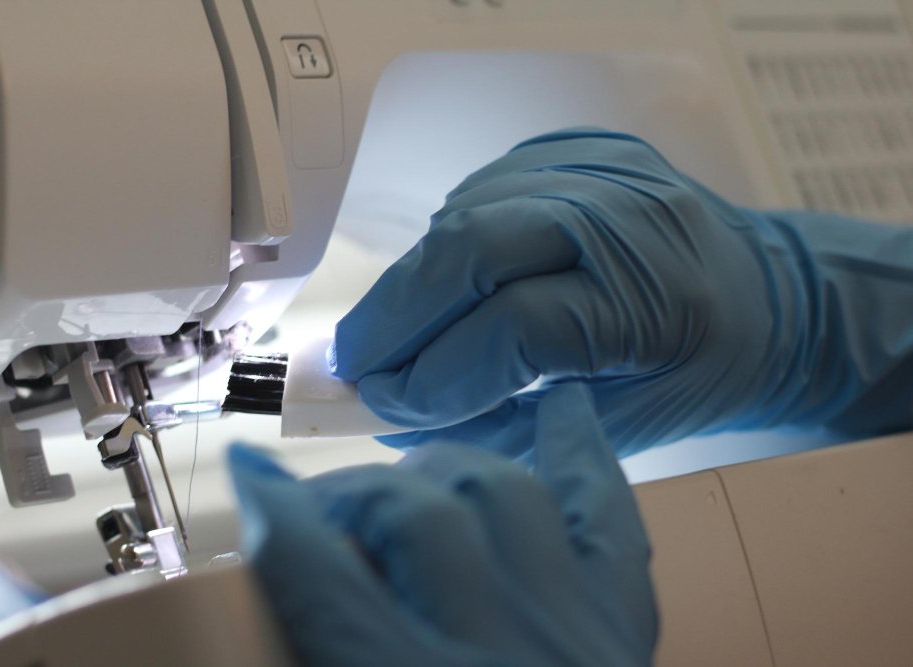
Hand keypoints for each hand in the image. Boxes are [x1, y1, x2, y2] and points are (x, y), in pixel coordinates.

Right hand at [227, 384, 656, 666]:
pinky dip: (581, 456)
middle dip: (353, 493)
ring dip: (442, 470)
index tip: (248, 467)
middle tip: (322, 505)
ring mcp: (578, 639)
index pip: (315, 570)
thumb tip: (258, 607)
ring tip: (407, 476)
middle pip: (413, 515)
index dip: (271, 505)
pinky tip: (564, 407)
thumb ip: (317, 643)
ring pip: (502, 494)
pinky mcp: (625, 635)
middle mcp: (500, 657)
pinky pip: (607, 518)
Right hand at [332, 128, 912, 454]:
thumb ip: (505, 421)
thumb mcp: (616, 425)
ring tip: (391, 332)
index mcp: (658, 300)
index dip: (436, 374)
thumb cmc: (697, 371)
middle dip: (396, 313)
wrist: (763, 292)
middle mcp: (629, 217)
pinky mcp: (574, 148)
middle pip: (475, 248)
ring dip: (413, 280)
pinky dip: (445, 245)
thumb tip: (393, 413)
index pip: (518, 329)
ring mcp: (600, 168)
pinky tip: (441, 283)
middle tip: (353, 362)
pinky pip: (478, 192)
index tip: (385, 404)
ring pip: (465, 215)